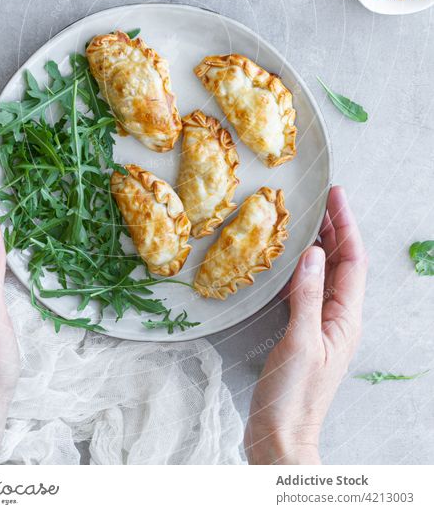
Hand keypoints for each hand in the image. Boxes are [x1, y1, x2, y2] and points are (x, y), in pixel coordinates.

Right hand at [244, 186, 367, 464]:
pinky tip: (286, 260)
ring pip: (324, 275)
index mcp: (344, 318)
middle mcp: (337, 318)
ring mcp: (320, 326)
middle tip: (319, 198)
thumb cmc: (292, 396)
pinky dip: (299, 268)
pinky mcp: (302, 333)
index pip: (352, 261)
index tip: (335, 195)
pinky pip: (306, 290)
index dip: (345, 225)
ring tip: (304, 219)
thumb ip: (306, 296)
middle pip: (341, 263)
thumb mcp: (300, 342)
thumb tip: (312, 253)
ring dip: (317, 245)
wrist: (280, 437)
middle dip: (334, 229)